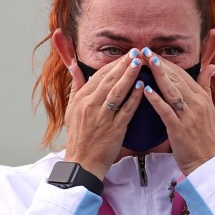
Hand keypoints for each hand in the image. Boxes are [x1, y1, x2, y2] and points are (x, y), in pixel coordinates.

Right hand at [63, 49, 145, 178]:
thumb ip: (75, 87)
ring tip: (140, 63)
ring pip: (117, 92)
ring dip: (129, 76)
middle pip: (109, 80)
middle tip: (137, 52)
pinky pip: (126, 110)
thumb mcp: (71, 110)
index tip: (126, 54)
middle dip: (123, 64)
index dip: (114, 63)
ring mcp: (102, 117)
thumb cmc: (79, 137)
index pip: (99, 75)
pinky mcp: (114, 129)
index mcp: (82, 99)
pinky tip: (142, 86)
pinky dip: (134, 97)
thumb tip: (73, 67)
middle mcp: (91, 106)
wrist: (82, 162)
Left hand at [143, 52, 214, 175]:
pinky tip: (145, 90)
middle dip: (160, 63)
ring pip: (172, 91)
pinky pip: (166, 111)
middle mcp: (196, 104)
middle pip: (176, 79)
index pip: (183, 74)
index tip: (153, 52)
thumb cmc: (203, 137)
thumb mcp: (208, 108)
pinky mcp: (179, 129)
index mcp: (202, 98)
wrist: (207, 162)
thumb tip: (211, 67)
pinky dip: (156, 99)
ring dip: (158, 75)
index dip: (167, 62)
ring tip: (144, 62)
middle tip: (144, 50)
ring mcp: (188, 116)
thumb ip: (206, 86)